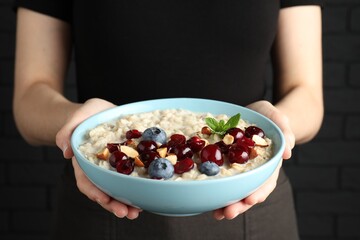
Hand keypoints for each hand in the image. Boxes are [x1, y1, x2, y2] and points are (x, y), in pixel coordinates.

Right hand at [56, 98, 141, 218]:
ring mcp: (112, 168)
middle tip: (126, 213)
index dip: (94, 191)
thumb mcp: (78, 116)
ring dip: (125, 203)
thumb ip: (67, 130)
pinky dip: (136, 190)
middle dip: (112, 204)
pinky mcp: (126, 164)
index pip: (86, 180)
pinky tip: (144, 198)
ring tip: (136, 212)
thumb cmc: (88, 114)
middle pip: (102, 190)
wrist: (102, 112)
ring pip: (117, 189)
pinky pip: (130, 180)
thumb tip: (65, 150)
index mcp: (84, 160)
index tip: (104, 199)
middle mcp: (97, 168)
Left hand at [213, 100, 294, 219]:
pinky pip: (222, 180)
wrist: (253, 114)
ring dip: (228, 203)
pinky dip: (217, 190)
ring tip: (217, 214)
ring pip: (236, 190)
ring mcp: (240, 170)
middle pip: (250, 191)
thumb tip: (288, 152)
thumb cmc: (268, 116)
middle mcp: (255, 170)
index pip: (267, 180)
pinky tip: (208, 200)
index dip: (260, 191)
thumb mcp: (277, 118)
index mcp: (268, 162)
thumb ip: (285, 131)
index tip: (251, 199)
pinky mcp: (226, 165)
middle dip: (240, 204)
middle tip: (228, 213)